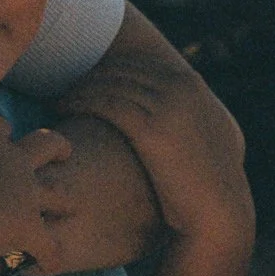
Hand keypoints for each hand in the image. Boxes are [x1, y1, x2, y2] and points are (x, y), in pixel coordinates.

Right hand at [0, 116, 72, 267]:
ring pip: (59, 192)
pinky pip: (50, 246)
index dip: (0, 133)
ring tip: (70, 205)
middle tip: (63, 152)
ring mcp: (26, 195)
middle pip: (46, 144)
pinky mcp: (29, 229)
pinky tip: (50, 263)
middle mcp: (14, 162)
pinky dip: (51, 255)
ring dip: (64, 200)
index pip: (0, 128)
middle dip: (57, 147)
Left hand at [59, 45, 251, 249]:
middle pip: (121, 70)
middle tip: (62, 88)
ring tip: (58, 101)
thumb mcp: (199, 140)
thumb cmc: (200, 184)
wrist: (216, 211)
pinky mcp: (152, 128)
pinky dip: (81, 101)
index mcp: (190, 84)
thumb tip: (164, 119)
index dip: (107, 70)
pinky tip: (62, 110)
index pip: (138, 63)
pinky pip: (106, 103)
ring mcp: (168, 105)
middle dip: (90, 76)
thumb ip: (182, 119)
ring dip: (80, 89)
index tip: (84, 81)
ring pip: (110, 84)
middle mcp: (180, 87)